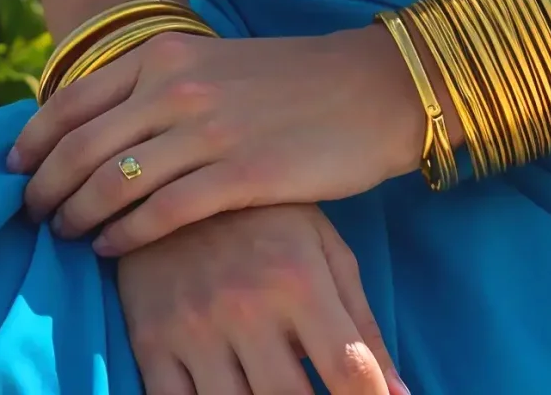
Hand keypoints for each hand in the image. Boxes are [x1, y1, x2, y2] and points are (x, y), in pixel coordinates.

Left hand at [10, 25, 424, 255]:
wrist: (368, 89)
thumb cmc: (289, 81)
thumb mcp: (213, 64)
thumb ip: (158, 86)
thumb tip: (96, 124)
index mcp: (166, 55)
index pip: (71, 101)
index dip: (32, 143)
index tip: (14, 171)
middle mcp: (178, 87)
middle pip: (80, 148)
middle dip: (44, 188)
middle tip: (32, 216)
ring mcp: (207, 130)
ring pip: (111, 184)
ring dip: (76, 217)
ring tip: (66, 236)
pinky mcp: (239, 175)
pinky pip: (159, 214)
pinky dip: (123, 236)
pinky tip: (110, 249)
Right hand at [117, 203, 406, 394]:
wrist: (170, 176)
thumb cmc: (265, 219)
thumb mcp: (322, 250)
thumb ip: (362, 322)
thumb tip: (400, 392)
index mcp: (298, 277)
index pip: (347, 369)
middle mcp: (246, 305)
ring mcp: (193, 327)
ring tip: (280, 392)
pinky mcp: (149, 342)